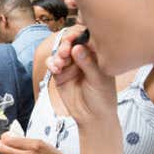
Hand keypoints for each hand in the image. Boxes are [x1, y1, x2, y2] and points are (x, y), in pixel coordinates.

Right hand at [46, 28, 123, 153]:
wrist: (92, 117)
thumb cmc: (102, 98)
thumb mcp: (99, 80)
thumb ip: (88, 63)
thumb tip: (77, 47)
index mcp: (98, 56)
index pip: (88, 39)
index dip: (79, 35)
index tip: (74, 38)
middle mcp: (83, 58)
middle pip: (71, 43)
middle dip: (66, 44)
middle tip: (65, 51)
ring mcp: (71, 66)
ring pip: (60, 53)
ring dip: (58, 55)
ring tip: (60, 63)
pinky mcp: (60, 75)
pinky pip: (53, 64)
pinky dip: (52, 63)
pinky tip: (55, 68)